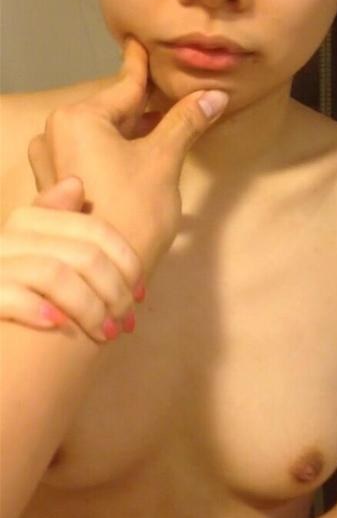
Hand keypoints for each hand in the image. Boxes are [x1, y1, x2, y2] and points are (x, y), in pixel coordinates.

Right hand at [1, 177, 142, 342]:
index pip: (93, 229)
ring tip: (107, 334)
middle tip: (127, 324)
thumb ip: (62, 227)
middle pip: (82, 254)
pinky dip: (38, 310)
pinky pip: (10, 293)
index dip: (126, 261)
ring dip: (90, 309)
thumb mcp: (45, 261)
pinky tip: (59, 327)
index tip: (142, 294)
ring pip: (54, 274)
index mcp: (26, 223)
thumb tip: (75, 183)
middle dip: (115, 292)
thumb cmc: (24, 301)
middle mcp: (5, 238)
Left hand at [27, 38, 228, 275]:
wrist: (102, 274)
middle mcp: (55, 134)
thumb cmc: (133, 212)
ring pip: (99, 135)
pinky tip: (137, 155)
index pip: (123, 86)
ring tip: (161, 125)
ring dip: (130, 130)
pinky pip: (89, 156)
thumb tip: (214, 96)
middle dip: (142, 106)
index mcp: (78, 119)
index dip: (140, 66)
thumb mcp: (163, 161)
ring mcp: (51, 163)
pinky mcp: (55, 188)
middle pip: (110, 111)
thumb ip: (185, 123)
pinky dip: (114, 151)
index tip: (140, 43)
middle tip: (170, 94)